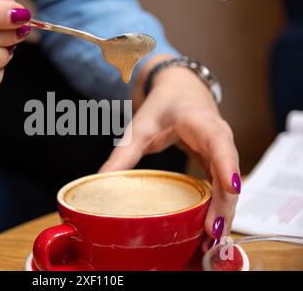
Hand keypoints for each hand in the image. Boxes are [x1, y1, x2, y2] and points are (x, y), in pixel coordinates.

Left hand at [100, 57, 239, 250]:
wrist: (181, 91)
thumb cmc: (163, 105)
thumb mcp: (140, 126)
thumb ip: (123, 153)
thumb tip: (101, 181)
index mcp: (199, 121)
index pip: (218, 142)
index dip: (227, 165)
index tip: (231, 188)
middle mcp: (218, 136)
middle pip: (228, 171)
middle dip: (224, 202)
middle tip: (212, 233)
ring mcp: (223, 150)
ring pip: (230, 182)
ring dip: (224, 211)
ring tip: (213, 241)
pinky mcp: (220, 161)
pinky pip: (224, 185)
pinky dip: (220, 206)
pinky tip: (211, 229)